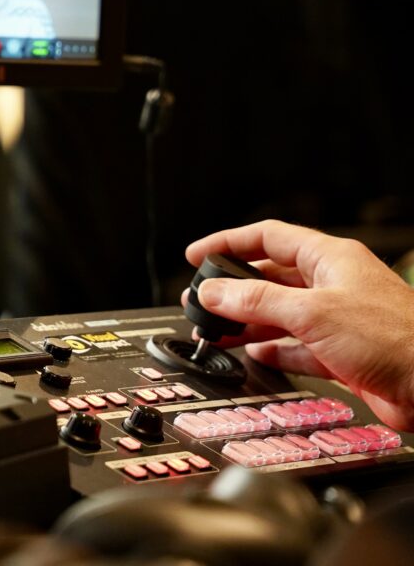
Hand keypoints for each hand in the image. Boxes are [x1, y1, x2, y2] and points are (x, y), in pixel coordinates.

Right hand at [185, 220, 413, 428]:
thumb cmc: (396, 338)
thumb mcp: (312, 312)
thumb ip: (256, 300)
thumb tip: (213, 291)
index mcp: (329, 259)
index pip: (268, 238)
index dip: (229, 244)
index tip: (197, 256)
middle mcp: (333, 285)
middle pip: (270, 278)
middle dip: (233, 290)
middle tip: (201, 301)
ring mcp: (338, 320)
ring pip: (279, 314)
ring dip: (247, 323)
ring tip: (216, 332)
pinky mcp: (342, 353)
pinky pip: (296, 346)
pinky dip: (272, 350)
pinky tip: (254, 354)